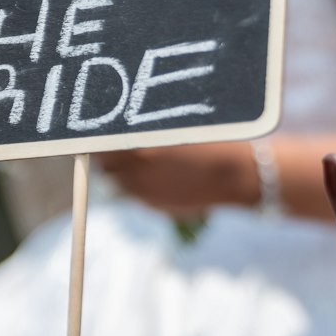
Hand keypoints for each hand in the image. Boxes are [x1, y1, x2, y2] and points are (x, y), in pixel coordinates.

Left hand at [100, 142, 258, 214]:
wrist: (236, 173)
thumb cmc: (210, 141)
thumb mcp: (174, 127)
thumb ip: (143, 130)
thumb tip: (116, 129)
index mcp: (141, 151)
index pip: (101, 148)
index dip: (98, 143)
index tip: (100, 136)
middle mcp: (139, 175)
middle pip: (107, 168)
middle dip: (111, 158)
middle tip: (121, 146)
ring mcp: (147, 194)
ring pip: (121, 184)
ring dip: (125, 174)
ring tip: (143, 161)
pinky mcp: (157, 207)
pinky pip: (138, 195)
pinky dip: (142, 186)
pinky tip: (161, 175)